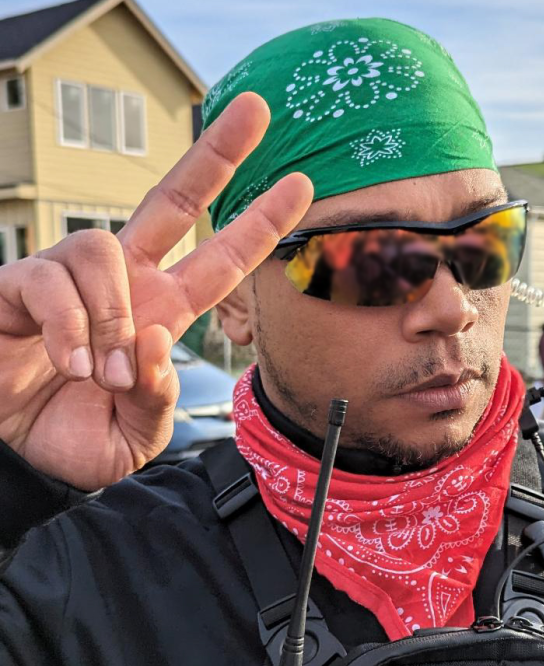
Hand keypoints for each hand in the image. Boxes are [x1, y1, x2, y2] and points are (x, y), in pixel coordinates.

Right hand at [0, 93, 312, 489]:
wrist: (19, 459)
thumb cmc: (74, 438)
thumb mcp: (137, 432)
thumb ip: (158, 397)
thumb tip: (155, 341)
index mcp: (161, 313)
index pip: (218, 261)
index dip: (257, 225)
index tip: (301, 185)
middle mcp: (122, 286)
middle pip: (170, 201)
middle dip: (215, 156)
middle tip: (258, 113)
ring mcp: (70, 281)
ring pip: (104, 248)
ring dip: (111, 315)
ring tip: (100, 374)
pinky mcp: (18, 287)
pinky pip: (50, 281)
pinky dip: (68, 328)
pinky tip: (68, 363)